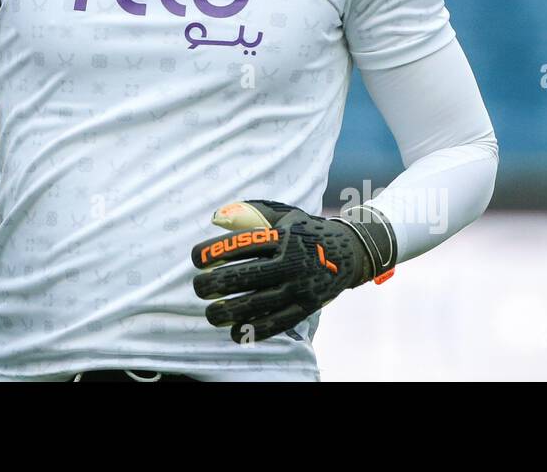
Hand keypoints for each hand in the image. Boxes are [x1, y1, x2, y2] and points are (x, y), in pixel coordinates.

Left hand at [189, 199, 395, 342]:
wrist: (350, 252)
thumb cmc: (305, 232)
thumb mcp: (283, 216)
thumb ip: (251, 215)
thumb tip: (216, 218)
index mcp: (282, 236)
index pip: (242, 243)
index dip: (215, 252)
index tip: (196, 259)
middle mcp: (291, 261)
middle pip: (247, 276)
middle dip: (216, 284)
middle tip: (198, 287)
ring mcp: (300, 287)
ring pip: (258, 303)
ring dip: (229, 311)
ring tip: (210, 313)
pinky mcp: (306, 307)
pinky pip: (277, 323)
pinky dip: (254, 330)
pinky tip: (234, 332)